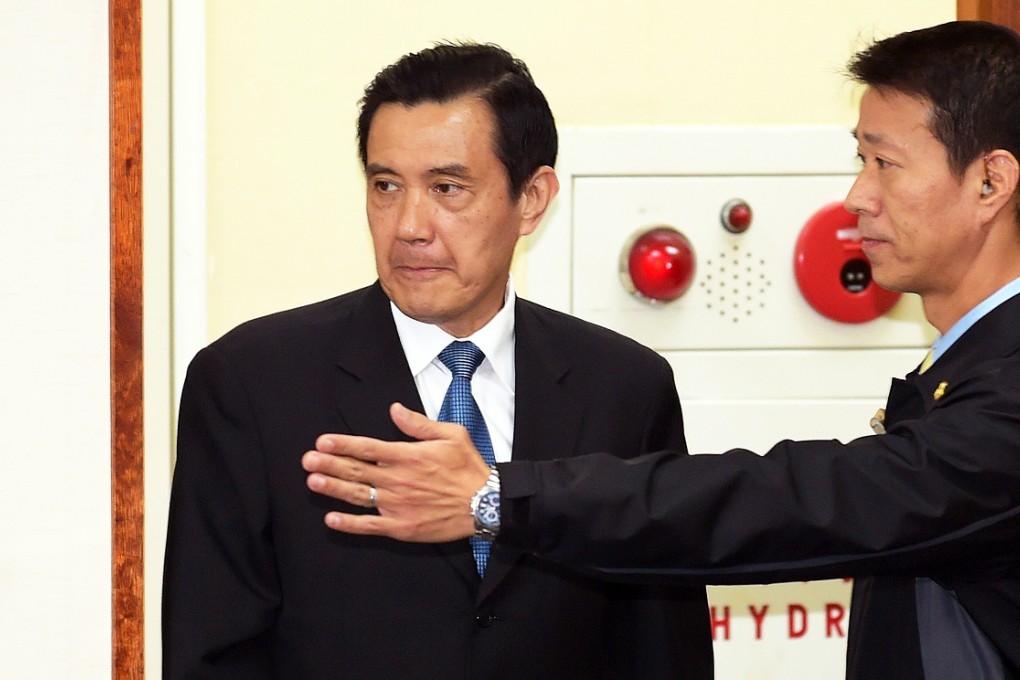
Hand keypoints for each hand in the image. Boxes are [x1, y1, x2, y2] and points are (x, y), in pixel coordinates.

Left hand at [302, 402, 490, 541]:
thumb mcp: (452, 434)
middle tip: (307, 460)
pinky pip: (370, 525)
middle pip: (356, 471)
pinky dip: (349, 523)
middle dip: (329, 463)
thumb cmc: (469, 468)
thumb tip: (395, 410)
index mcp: (408, 456)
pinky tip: (331, 519)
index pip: (367, 448)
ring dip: (333, 489)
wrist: (485, 504)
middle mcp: (398, 480)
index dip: (342, 444)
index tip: (322, 441)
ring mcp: (398, 505)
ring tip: (313, 482)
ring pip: (358, 496)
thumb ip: (419, 424)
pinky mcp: (401, 526)